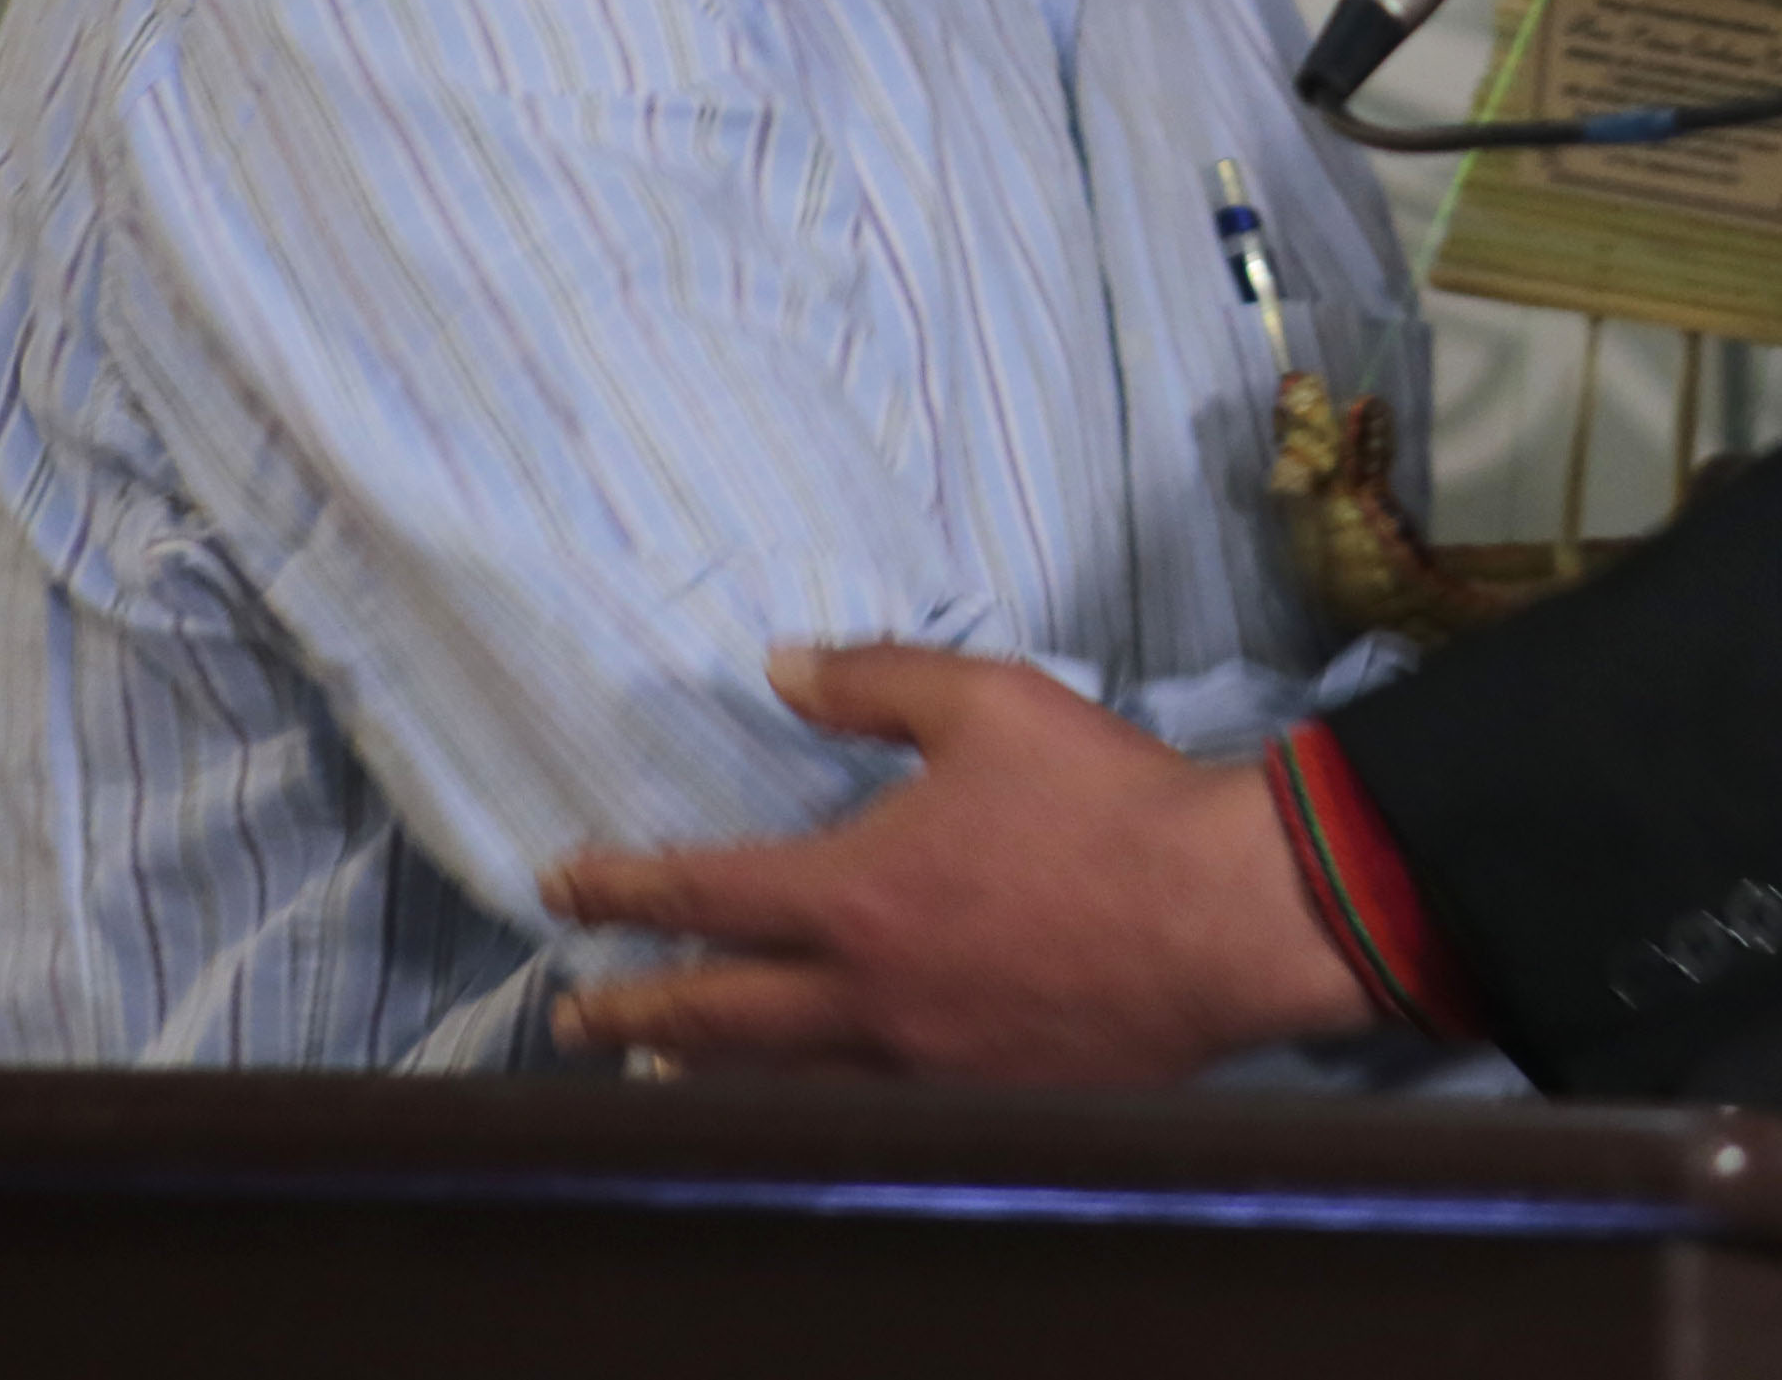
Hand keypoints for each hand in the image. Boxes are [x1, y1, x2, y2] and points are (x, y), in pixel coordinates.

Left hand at [543, 645, 1375, 1077]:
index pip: (701, 892)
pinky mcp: (979, 1104)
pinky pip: (863, 1115)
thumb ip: (874, 680)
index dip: (620, 887)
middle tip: (571, 1017)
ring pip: (776, 1083)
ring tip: (654, 1071)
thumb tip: (780, 665)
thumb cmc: (1105, 799)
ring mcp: (920, 1065)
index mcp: (856, 894)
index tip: (559, 884)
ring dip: (702, 1072)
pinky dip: (804, 1110)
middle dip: (630, 1010)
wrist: (1222, 915)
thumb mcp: (987, 702)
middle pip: (712, 1014)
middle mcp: (865, 995)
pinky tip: (798, 1103)